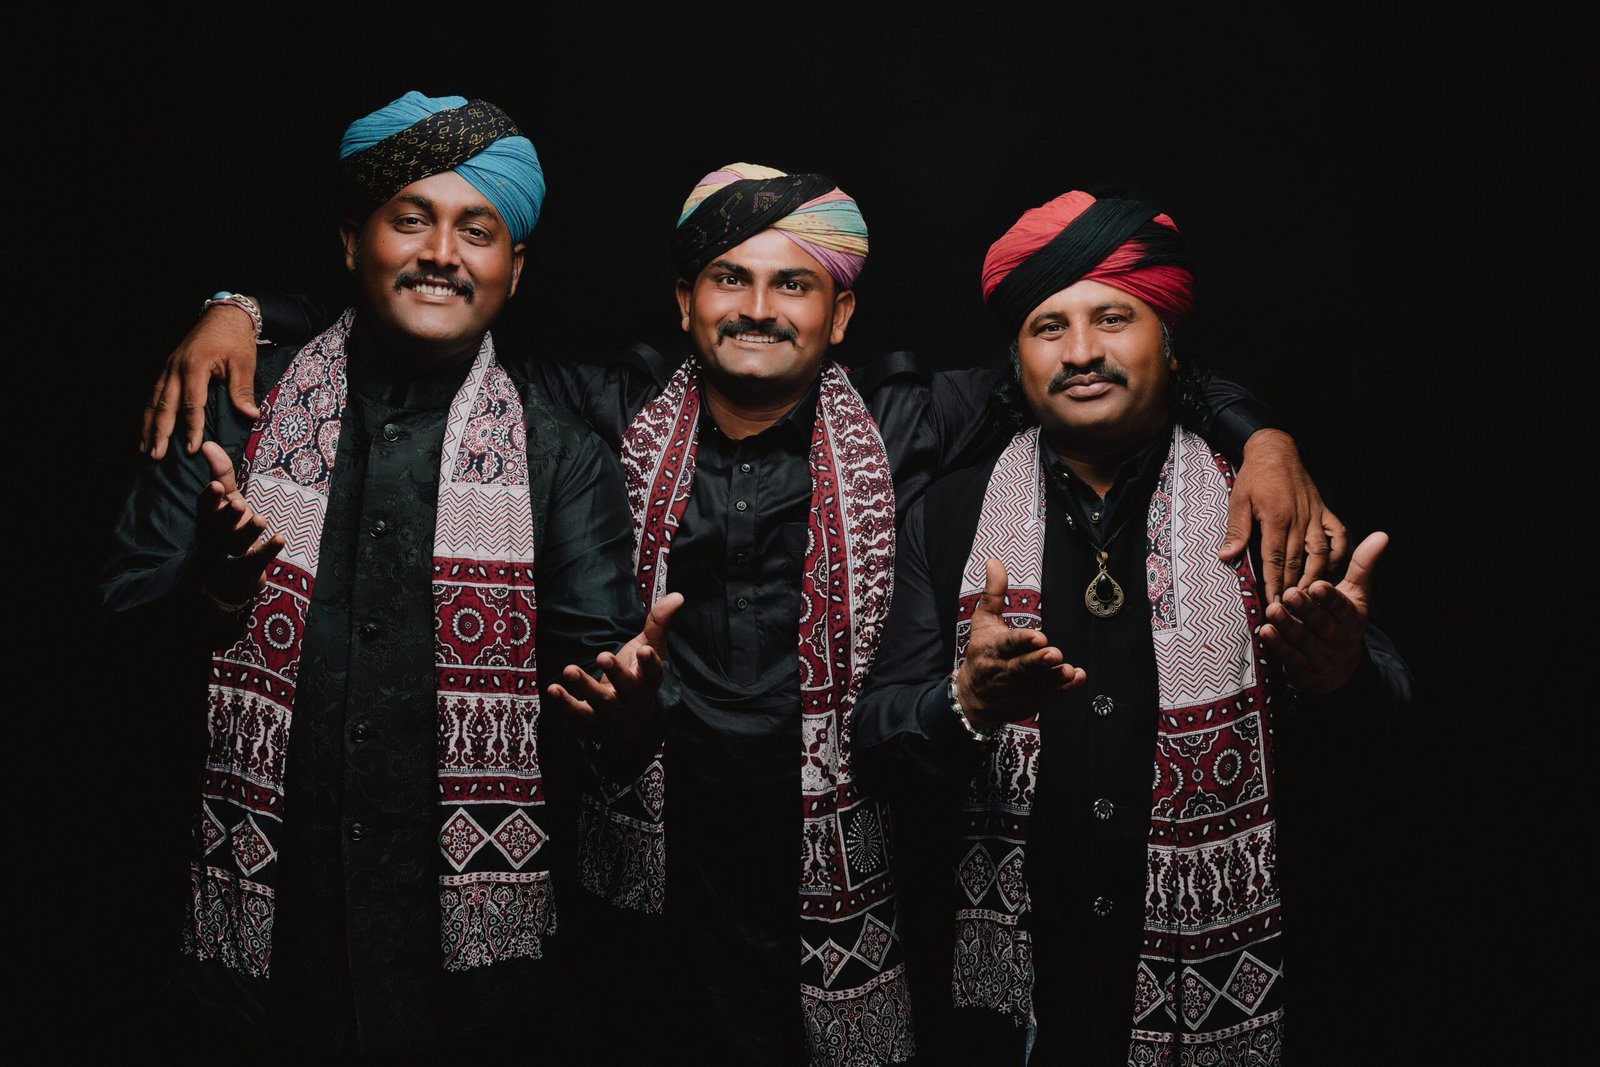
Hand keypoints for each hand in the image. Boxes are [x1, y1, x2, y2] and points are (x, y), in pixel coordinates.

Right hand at [142, 304, 261, 459]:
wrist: (225, 315)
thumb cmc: (236, 340)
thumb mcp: (244, 363)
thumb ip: (242, 390)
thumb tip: (250, 415)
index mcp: (195, 367)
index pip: (192, 404)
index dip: (191, 428)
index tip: (191, 448)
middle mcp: (176, 368)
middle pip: (165, 405)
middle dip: (159, 432)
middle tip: (155, 456)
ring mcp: (169, 367)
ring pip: (154, 400)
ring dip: (148, 425)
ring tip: (144, 448)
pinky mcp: (168, 368)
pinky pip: (154, 393)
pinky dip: (149, 411)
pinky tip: (146, 426)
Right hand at [195, 441, 285, 608]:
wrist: (229, 579)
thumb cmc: (228, 530)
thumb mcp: (226, 502)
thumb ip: (220, 474)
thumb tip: (207, 444)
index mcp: (208, 520)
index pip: (204, 509)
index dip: (209, 499)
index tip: (216, 487)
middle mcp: (215, 538)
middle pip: (217, 527)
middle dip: (226, 516)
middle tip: (237, 503)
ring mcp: (230, 557)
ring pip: (236, 544)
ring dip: (248, 531)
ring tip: (261, 519)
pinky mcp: (247, 571)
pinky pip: (256, 560)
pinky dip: (269, 550)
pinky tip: (281, 538)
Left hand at [546, 592, 685, 741]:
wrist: (629, 722)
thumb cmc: (639, 676)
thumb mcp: (650, 648)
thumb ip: (659, 623)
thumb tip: (678, 596)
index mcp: (649, 681)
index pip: (654, 673)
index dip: (650, 663)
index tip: (645, 651)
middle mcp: (634, 699)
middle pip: (628, 688)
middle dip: (616, 673)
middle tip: (603, 656)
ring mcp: (613, 713)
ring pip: (601, 702)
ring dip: (586, 686)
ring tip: (570, 670)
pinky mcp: (592, 722)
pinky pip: (578, 714)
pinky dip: (565, 703)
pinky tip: (553, 688)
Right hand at [956, 559, 1085, 729]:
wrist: (973, 698)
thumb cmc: (981, 654)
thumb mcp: (982, 622)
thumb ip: (993, 592)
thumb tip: (994, 561)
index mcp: (993, 649)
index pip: (1007, 644)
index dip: (1022, 641)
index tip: (1038, 637)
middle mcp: (1005, 670)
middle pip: (1022, 666)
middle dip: (1037, 661)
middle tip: (1054, 654)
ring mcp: (1019, 687)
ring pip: (1037, 683)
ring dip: (1054, 677)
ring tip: (1067, 669)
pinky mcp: (1031, 699)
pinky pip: (1050, 695)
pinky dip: (1064, 688)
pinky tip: (1077, 677)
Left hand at [1221, 428, 1349, 602]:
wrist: (1275, 451)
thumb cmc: (1254, 477)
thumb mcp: (1238, 501)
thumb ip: (1236, 530)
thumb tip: (1226, 557)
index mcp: (1275, 518)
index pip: (1275, 560)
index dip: (1274, 584)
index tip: (1271, 603)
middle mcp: (1299, 519)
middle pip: (1297, 561)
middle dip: (1292, 587)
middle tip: (1289, 610)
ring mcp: (1314, 515)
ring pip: (1320, 553)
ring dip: (1315, 576)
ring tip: (1308, 597)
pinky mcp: (1325, 511)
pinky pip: (1338, 535)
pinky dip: (1339, 552)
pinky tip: (1332, 568)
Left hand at [1259, 531, 1386, 694]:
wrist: (1339, 669)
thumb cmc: (1343, 620)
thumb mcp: (1356, 593)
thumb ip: (1362, 565)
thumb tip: (1381, 535)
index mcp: (1350, 618)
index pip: (1341, 607)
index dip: (1330, 598)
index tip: (1318, 585)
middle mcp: (1336, 637)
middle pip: (1321, 623)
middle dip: (1306, 610)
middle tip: (1290, 593)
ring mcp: (1319, 655)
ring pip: (1302, 640)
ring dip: (1287, 626)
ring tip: (1273, 609)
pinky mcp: (1301, 667)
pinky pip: (1289, 657)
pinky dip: (1277, 645)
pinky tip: (1265, 631)